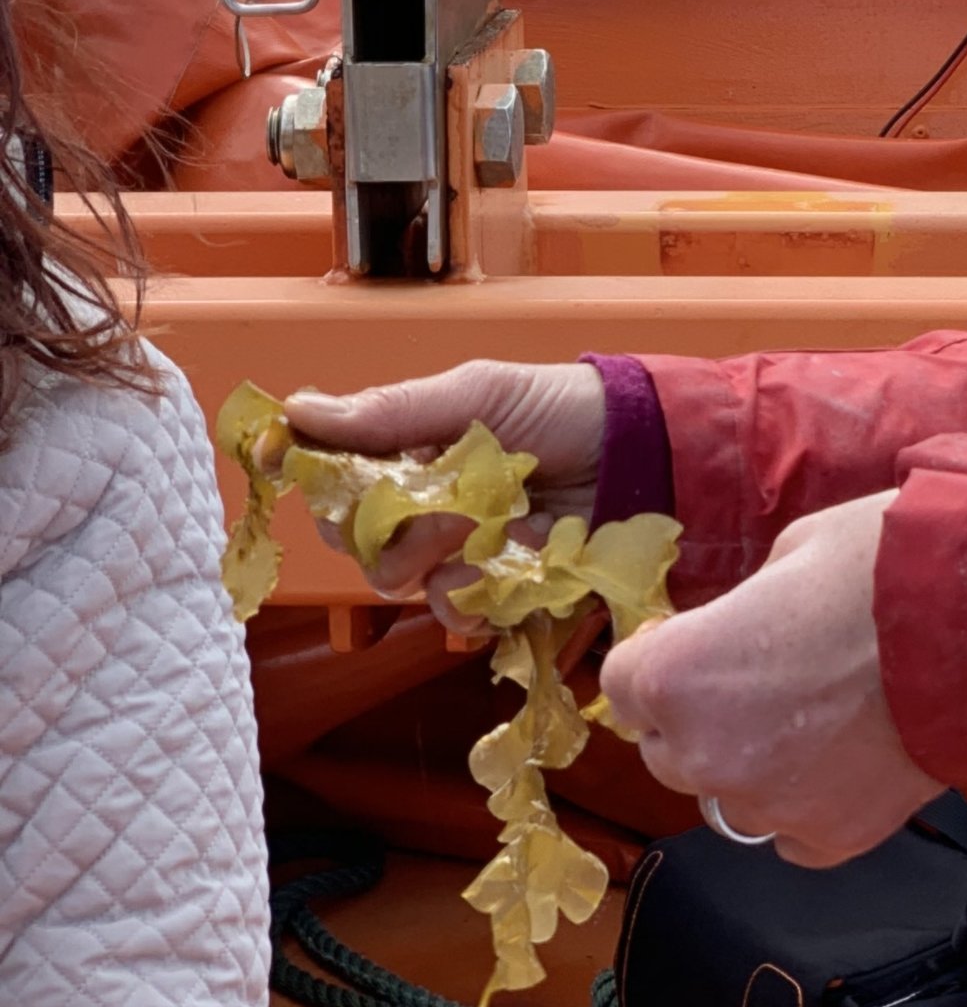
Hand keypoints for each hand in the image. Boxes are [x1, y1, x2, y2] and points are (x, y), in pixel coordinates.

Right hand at [284, 361, 606, 636]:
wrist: (642, 451)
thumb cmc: (561, 407)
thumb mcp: (478, 393)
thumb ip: (394, 411)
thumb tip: (298, 410)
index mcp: (409, 451)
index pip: (334, 478)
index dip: (311, 478)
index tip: (284, 467)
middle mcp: (423, 505)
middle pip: (357, 539)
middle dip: (389, 524)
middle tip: (444, 502)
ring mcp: (458, 551)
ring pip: (400, 580)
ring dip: (439, 558)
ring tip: (493, 528)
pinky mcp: (497, 589)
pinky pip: (455, 613)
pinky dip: (477, 596)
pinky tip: (512, 565)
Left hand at [599, 496, 937, 867]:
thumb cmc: (884, 566)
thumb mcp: (789, 554)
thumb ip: (739, 610)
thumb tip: (736, 632)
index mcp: (676, 675)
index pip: (622, 684)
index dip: (661, 655)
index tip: (698, 639)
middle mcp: (704, 755)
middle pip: (666, 747)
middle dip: (701, 714)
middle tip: (766, 673)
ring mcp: (767, 806)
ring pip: (730, 793)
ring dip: (755, 761)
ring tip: (820, 715)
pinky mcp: (829, 839)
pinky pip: (790, 832)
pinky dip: (809, 801)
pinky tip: (848, 757)